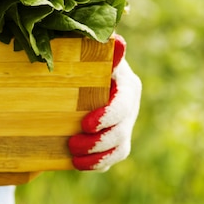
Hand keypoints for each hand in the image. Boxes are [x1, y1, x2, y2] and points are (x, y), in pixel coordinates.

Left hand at [68, 34, 141, 170]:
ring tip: (74, 156)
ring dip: (97, 155)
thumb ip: (102, 50)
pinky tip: (79, 163)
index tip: (86, 124)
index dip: (107, 116)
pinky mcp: (118, 140)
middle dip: (98, 141)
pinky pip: (114, 157)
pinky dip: (97, 163)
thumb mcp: (90, 53)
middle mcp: (130, 105)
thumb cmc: (83, 61)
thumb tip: (117, 40)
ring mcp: (125, 124)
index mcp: (126, 83)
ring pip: (120, 147)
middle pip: (122, 129)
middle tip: (72, 143)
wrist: (78, 78)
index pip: (123, 103)